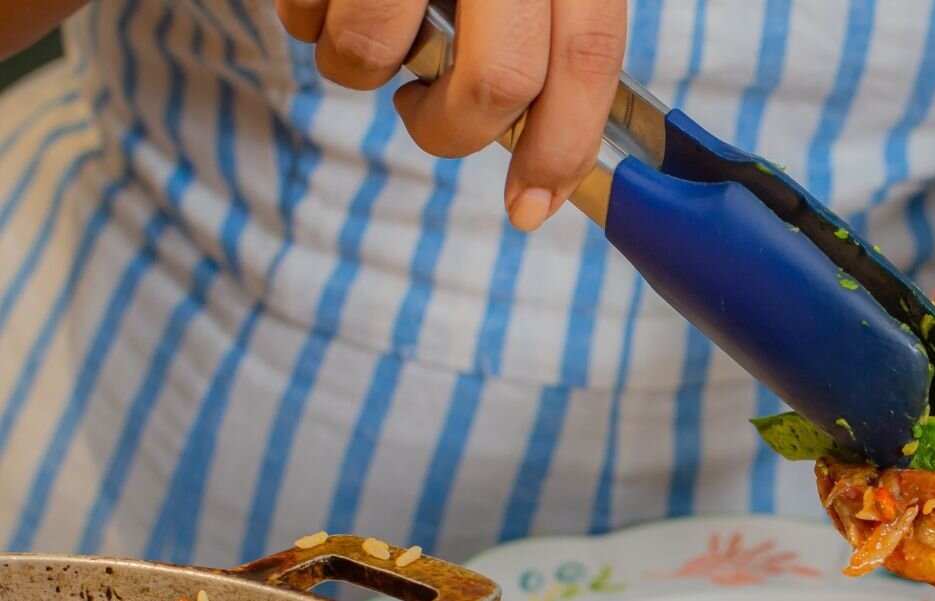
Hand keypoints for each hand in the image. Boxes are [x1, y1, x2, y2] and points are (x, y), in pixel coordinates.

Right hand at [277, 0, 624, 229]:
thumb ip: (544, 29)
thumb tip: (545, 141)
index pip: (589, 55)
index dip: (564, 148)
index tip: (531, 207)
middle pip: (500, 77)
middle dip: (454, 130)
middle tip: (423, 117)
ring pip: (379, 48)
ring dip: (359, 69)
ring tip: (360, 29)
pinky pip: (308, 12)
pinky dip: (304, 22)